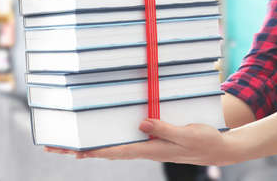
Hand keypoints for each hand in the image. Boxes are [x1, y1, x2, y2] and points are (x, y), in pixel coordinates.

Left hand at [45, 119, 238, 165]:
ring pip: (114, 147)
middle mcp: (143, 149)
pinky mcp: (151, 140)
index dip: (94, 151)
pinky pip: (124, 141)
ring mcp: (146, 146)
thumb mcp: (187, 135)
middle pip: (108, 151)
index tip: (73, 151)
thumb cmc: (204, 141)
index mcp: (150, 149)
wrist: (219, 149)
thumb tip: (140, 124)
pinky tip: (101, 138)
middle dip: (83, 150)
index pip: (116, 151)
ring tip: (70, 145)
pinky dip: (109, 140)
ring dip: (92, 146)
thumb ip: (164, 130)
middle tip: (58, 148)